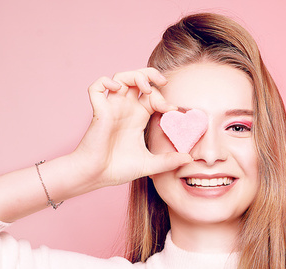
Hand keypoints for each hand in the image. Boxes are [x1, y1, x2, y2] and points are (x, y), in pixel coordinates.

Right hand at [73, 68, 191, 187]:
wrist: (96, 176)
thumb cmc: (117, 169)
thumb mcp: (149, 164)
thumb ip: (168, 161)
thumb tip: (189, 159)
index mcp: (137, 117)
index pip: (152, 96)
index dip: (164, 97)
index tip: (173, 110)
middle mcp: (125, 109)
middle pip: (138, 79)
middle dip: (152, 77)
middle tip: (163, 84)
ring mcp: (111, 108)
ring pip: (121, 77)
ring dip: (135, 76)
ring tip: (146, 87)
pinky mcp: (98, 111)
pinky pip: (96, 87)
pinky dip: (105, 82)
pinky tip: (117, 89)